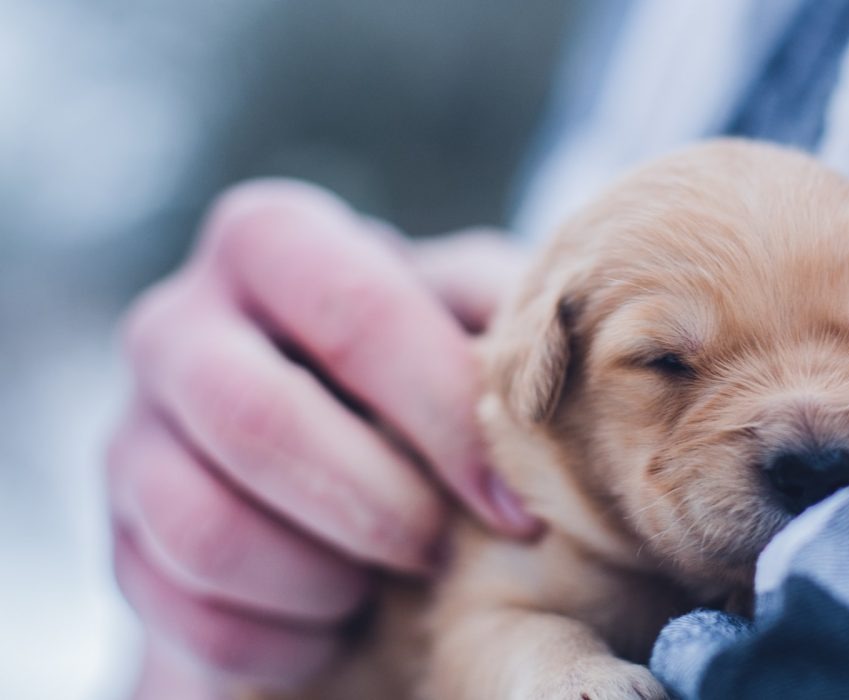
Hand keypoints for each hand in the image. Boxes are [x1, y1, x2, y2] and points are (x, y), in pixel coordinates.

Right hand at [106, 180, 538, 695]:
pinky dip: (278, 637)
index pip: (357, 312)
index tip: (516, 507)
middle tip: (438, 550)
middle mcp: (179, 323)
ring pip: (203, 526)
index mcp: (273, 243)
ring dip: (321, 577)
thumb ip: (503, 311)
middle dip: (374, 506)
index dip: (445, 418)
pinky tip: (334, 621)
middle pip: (255, 418)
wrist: (328, 452)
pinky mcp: (121, 535)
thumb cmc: (420, 372)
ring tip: (382, 580)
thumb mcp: (468, 317)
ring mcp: (132, 431)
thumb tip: (574, 342)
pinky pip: (183, 608)